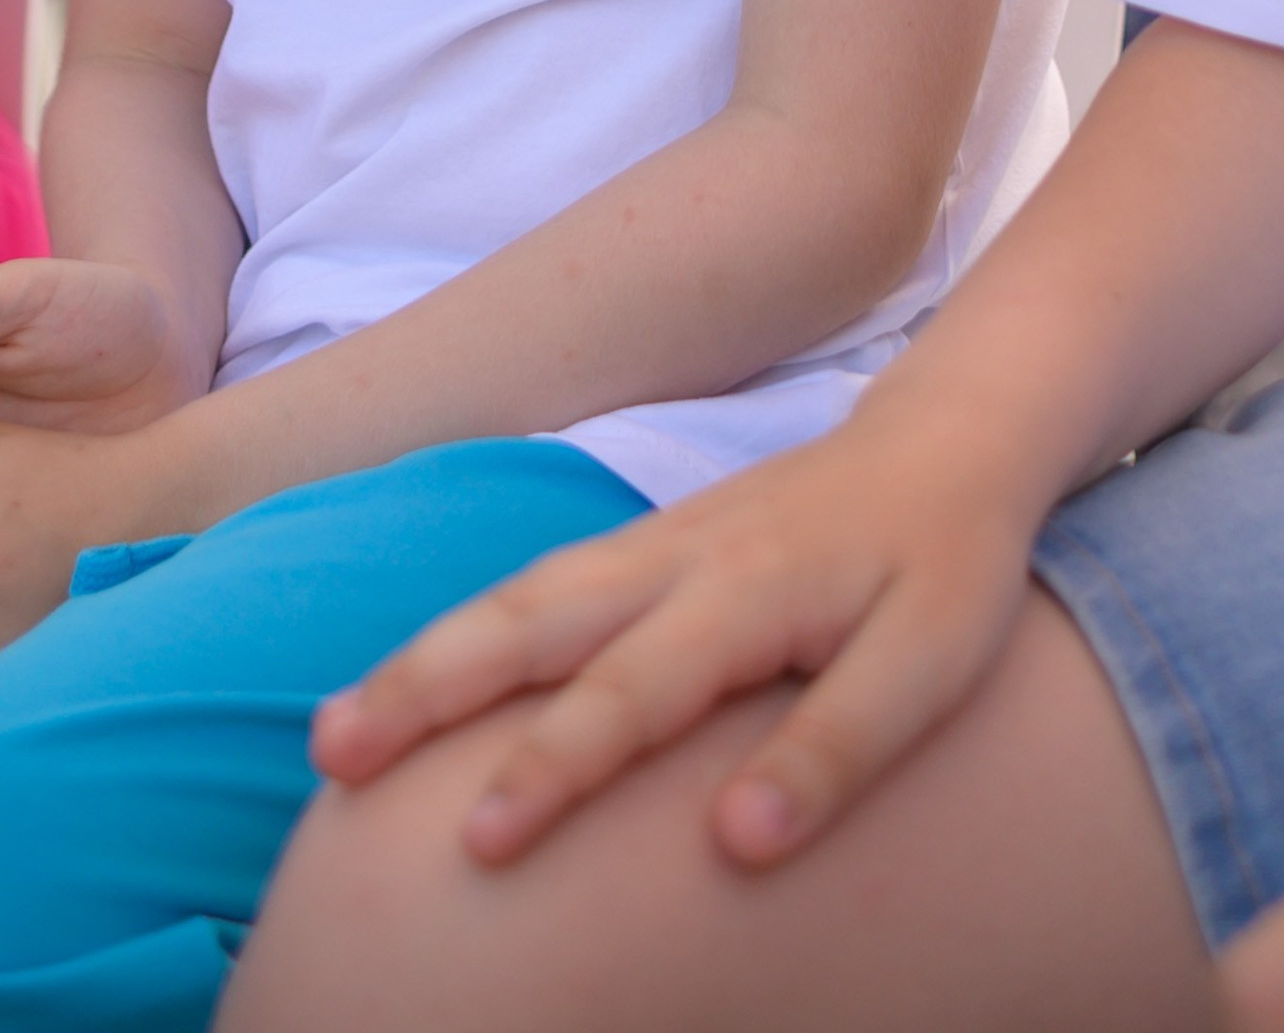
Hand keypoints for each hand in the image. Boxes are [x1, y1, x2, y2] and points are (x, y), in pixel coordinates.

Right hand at [309, 402, 1037, 870]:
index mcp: (745, 592)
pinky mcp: (646, 544)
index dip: (554, 766)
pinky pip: (535, 585)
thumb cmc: (946, 564)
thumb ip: (838, 746)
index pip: (631, 692)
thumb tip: (740, 844)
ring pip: (516, 597)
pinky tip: (412, 679)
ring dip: (421, 659)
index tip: (478, 842)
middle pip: (531, 623)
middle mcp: (676, 558)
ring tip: (334, 733)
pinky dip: (461, 630)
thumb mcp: (931, 662)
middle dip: (427, 690)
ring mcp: (652, 543)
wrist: (950, 439)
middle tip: (332, 759)